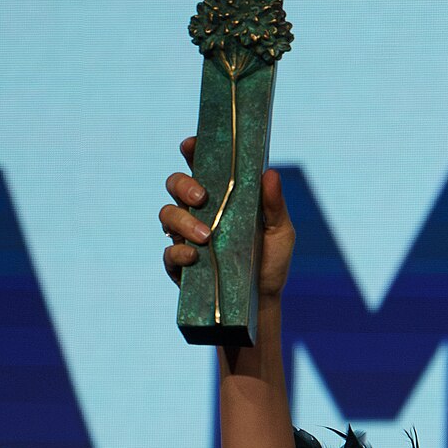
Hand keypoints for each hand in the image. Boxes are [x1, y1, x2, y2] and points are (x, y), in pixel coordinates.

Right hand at [160, 136, 295, 299]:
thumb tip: (270, 173)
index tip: (192, 145)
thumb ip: (275, 205)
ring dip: (182, 221)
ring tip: (206, 236)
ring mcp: (185, 238)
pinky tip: (193, 256)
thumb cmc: (270, 262)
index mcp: (221, 198)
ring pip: (167, 215)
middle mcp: (198, 213)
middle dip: (183, 185)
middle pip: (175, 185)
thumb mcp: (280, 233)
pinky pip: (168, 254)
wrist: (262, 302)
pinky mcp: (180, 266)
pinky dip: (178, 253)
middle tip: (201, 197)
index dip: (192, 151)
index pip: (201, 166)